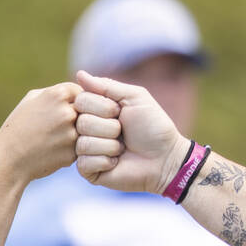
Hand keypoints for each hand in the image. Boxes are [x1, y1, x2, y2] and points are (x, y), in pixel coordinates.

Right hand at [0, 82, 81, 183]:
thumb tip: (80, 89)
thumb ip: (56, 91)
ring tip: (55, 138)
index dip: (74, 101)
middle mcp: (67, 112)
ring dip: (76, 133)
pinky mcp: (73, 153)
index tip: (63, 109)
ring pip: (85, 130)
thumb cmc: (18, 126)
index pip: (81, 92)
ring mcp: (71, 134)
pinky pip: (80, 147)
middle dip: (79, 116)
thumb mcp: (31, 99)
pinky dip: (71, 149)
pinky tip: (54, 151)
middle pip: (87, 110)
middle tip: (61, 125)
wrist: (8, 159)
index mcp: (58, 95)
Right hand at [73, 71, 189, 194]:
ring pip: (84, 143)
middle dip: (110, 127)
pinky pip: (85, 163)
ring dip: (110, 145)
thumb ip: (106, 86)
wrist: (165, 157)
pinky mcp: (88, 171)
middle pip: (81, 122)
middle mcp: (86, 128)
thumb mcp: (134, 97)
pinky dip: (106, 161)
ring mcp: (86, 150)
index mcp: (95, 109)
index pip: (81, 100)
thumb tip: (79, 74)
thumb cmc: (153, 126)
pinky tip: (116, 162)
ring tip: (122, 148)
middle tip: (123, 132)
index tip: (121, 112)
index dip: (104, 107)